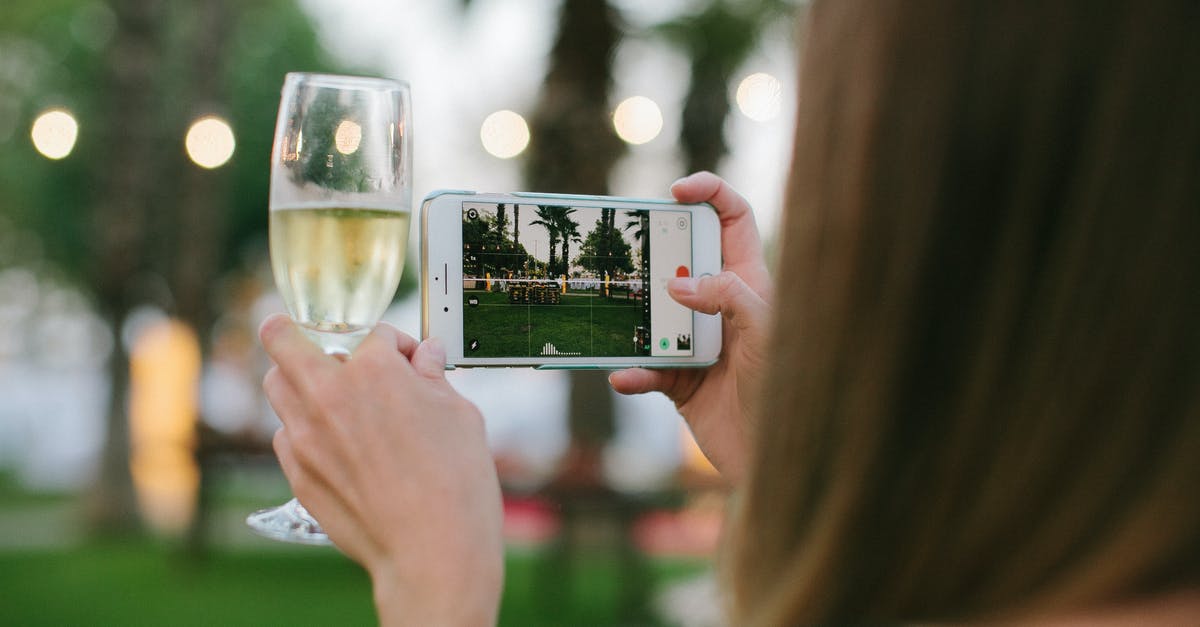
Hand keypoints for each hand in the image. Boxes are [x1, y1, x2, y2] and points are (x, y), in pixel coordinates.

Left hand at [260, 314, 502, 625]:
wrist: (433, 550)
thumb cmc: (456, 483)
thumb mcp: (460, 415)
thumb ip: (434, 378)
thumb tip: (427, 357)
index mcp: (375, 371)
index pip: (373, 333)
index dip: (398, 344)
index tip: (411, 361)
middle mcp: (330, 395)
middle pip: (285, 341)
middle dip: (296, 331)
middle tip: (306, 334)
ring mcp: (306, 436)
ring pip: (277, 385)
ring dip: (297, 378)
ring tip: (322, 389)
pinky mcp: (298, 474)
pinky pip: (285, 435)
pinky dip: (302, 428)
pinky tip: (330, 440)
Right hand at [609, 172, 770, 483]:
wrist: (778, 460)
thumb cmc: (789, 391)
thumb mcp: (765, 332)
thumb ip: (727, 298)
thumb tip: (676, 284)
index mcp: (750, 284)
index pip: (733, 222)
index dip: (710, 194)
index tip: (677, 191)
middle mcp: (721, 308)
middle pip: (681, 262)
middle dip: (655, 254)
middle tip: (633, 254)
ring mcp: (698, 343)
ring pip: (654, 315)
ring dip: (636, 318)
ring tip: (619, 317)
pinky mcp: (680, 382)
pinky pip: (647, 369)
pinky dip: (634, 373)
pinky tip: (627, 376)